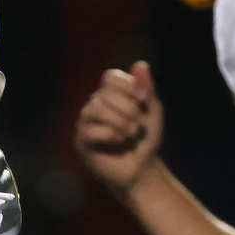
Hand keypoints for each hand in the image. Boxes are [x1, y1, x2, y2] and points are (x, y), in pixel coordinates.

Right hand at [74, 60, 164, 194]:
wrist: (142, 169)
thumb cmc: (146, 140)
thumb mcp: (152, 112)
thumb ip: (146, 89)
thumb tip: (141, 64)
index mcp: (111, 95)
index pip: (110, 77)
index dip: (127, 84)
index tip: (144, 98)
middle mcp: (95, 105)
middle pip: (105, 93)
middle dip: (127, 107)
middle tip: (138, 124)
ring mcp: (86, 123)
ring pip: (96, 109)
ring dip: (119, 120)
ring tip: (131, 132)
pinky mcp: (82, 141)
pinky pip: (91, 130)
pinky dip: (110, 134)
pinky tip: (119, 141)